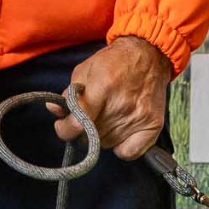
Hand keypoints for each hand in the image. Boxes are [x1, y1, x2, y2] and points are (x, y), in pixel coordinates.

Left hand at [63, 37, 171, 160]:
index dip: (65, 129)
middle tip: (88, 117)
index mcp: (103, 87)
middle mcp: (122, 105)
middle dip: (83, 130)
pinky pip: (128, 153)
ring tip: (106, 117)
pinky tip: (119, 132)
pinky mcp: (152, 125)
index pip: (79, 122)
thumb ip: (69, 93)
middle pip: (91, 137)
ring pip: (106, 144)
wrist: (148, 55)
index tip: (63, 125)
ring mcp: (139, 117)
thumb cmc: (114, 61)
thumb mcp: (85, 70)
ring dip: (101, 136)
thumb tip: (55, 111)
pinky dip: (121, 147)